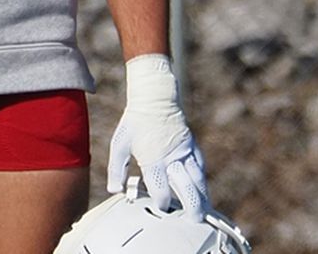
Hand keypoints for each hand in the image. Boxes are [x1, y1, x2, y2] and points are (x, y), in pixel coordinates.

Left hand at [106, 54, 208, 219]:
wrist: (154, 97)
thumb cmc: (135, 122)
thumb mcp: (119, 143)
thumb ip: (116, 168)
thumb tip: (114, 189)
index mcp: (153, 158)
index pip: (161, 190)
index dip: (162, 203)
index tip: (160, 208)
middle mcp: (172, 157)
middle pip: (187, 188)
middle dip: (191, 207)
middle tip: (192, 220)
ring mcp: (184, 152)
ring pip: (198, 180)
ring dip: (201, 198)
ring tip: (203, 213)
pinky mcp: (192, 146)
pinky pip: (200, 168)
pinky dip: (202, 182)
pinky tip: (202, 192)